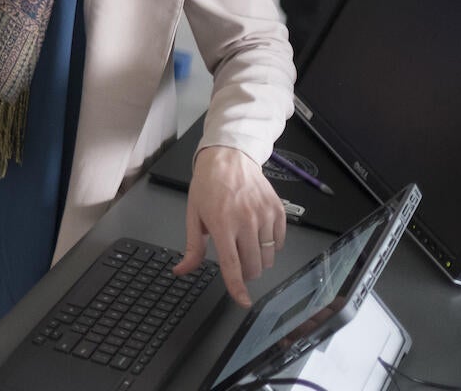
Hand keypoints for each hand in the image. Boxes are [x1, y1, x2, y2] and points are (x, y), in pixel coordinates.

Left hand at [174, 145, 286, 304]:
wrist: (229, 159)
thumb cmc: (208, 186)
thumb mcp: (193, 215)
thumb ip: (192, 247)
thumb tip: (182, 270)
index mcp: (221, 224)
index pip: (232, 264)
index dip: (237, 287)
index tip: (243, 301)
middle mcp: (246, 221)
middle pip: (253, 266)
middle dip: (245, 273)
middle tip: (236, 259)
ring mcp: (264, 216)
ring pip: (267, 258)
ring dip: (257, 260)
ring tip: (245, 242)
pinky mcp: (278, 211)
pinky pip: (279, 243)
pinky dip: (270, 245)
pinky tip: (257, 233)